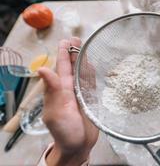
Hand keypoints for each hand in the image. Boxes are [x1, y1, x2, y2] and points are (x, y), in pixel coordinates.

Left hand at [38, 37, 98, 165]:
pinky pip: (92, 83)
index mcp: (60, 90)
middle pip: (73, 67)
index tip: (66, 40)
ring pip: (83, 72)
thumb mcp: (56, 111)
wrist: (78, 145)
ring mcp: (82, 93)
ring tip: (86, 46)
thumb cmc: (64, 131)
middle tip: (77, 38)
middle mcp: (71, 89)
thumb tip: (42, 69)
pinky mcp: (92, 99)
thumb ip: (52, 90)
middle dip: (75, 52)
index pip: (62, 67)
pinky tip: (93, 64)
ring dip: (84, 59)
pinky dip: (93, 73)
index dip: (63, 53)